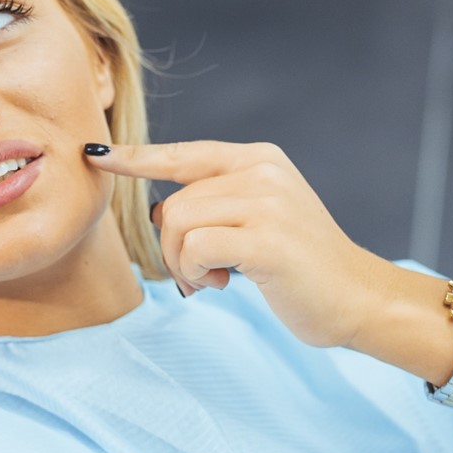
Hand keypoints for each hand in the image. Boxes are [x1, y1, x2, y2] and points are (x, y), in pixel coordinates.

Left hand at [86, 140, 397, 349]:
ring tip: (211, 281)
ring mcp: (267, 202)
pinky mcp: (267, 239)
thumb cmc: (300, 268)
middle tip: (198, 276)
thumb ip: (214, 205)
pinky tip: (221, 284)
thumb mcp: (257, 221)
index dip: (135, 158)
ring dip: (181, 264)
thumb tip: (157, 210)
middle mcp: (262, 171)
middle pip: (173, 201)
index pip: (182, 153)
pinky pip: (194, 247)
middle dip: (170, 248)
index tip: (95, 154)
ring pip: (178, 223)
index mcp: (259, 159)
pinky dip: (194, 273)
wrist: (357, 299)